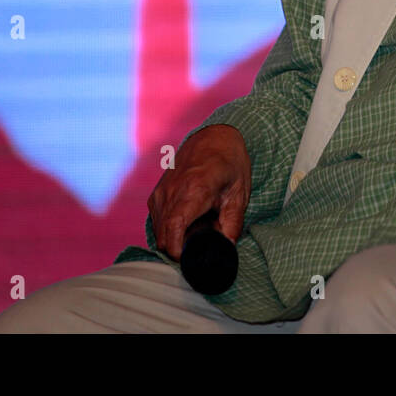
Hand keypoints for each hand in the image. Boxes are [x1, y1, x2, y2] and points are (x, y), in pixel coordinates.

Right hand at [147, 124, 250, 259]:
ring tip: (200, 227)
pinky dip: (170, 228)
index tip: (189, 259)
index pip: (173, 229)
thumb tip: (226, 248)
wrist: (215, 136)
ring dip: (175, 238)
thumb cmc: (230, 163)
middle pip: (164, 236)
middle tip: (203, 243)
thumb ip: (232, 223)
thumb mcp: (239, 193)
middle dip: (180, 248)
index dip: (177, 250)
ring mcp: (160, 192)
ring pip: (159, 230)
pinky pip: (157, 221)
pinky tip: (190, 220)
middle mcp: (171, 191)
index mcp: (193, 190)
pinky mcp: (156, 194)